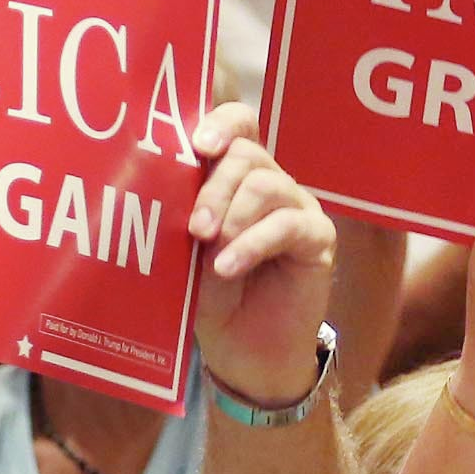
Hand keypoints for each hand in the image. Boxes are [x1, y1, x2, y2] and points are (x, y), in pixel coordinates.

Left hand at [185, 102, 336, 406]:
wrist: (242, 350)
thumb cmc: (210, 295)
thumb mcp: (186, 250)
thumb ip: (182, 213)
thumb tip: (156, 182)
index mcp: (236, 175)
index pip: (239, 124)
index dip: (221, 123)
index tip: (197, 145)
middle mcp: (270, 183)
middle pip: (247, 154)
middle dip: (214, 187)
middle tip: (194, 226)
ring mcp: (297, 207)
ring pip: (267, 184)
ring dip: (232, 215)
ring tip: (210, 249)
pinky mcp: (318, 239)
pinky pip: (289, 225)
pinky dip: (253, 243)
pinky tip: (230, 266)